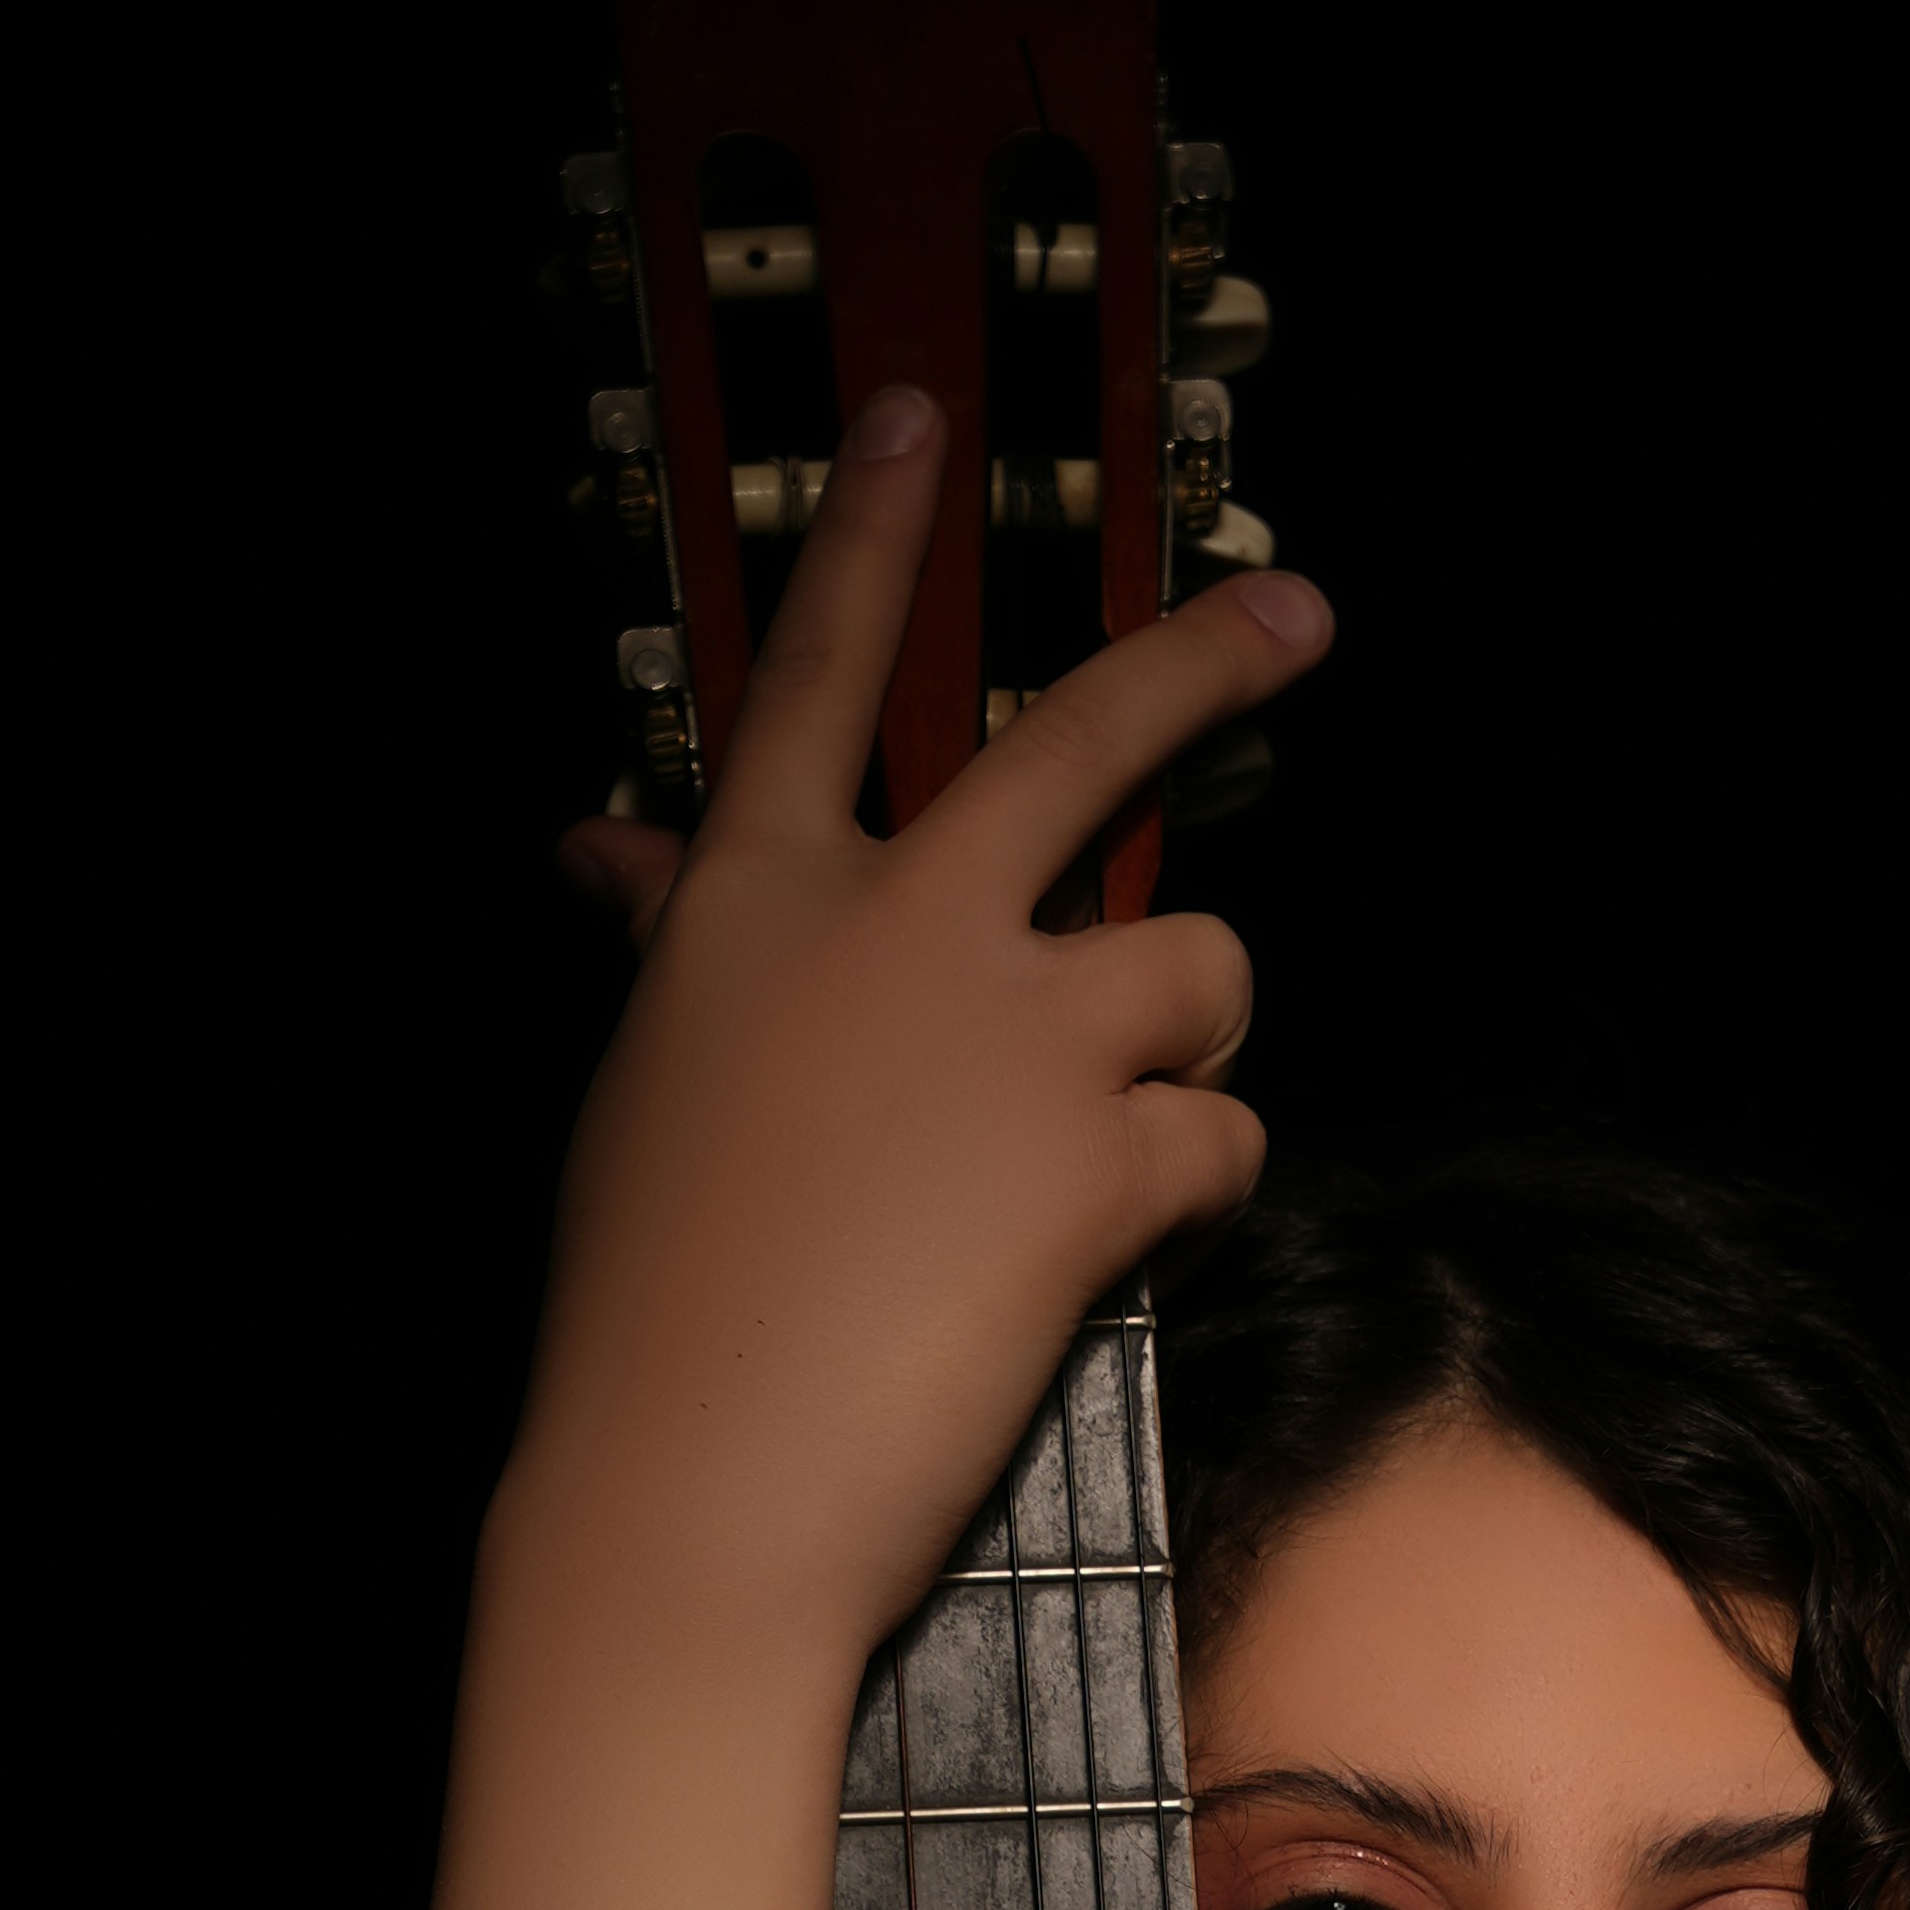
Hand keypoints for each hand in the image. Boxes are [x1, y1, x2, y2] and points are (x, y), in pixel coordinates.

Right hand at [508, 399, 1327, 1671]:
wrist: (697, 1485)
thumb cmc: (652, 1307)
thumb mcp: (650, 1090)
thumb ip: (680, 947)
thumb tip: (610, 852)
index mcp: (753, 895)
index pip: (816, 667)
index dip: (871, 536)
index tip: (920, 423)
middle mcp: (892, 918)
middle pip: (1084, 736)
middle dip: (1210, 659)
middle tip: (1299, 610)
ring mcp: (1006, 1026)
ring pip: (1198, 960)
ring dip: (1194, 1042)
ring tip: (1122, 1128)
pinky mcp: (1102, 1152)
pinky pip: (1225, 1131)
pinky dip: (1196, 1189)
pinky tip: (1112, 1245)